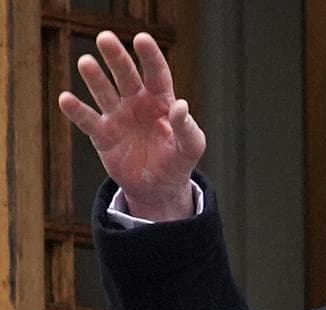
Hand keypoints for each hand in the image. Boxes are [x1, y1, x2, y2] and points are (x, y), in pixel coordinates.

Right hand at [57, 31, 204, 220]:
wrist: (158, 187)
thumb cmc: (178, 161)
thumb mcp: (191, 147)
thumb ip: (187, 128)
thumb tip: (181, 106)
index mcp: (161, 101)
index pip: (156, 74)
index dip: (150, 57)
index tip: (141, 38)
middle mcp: (137, 103)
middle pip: (125, 76)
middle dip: (116, 58)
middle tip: (105, 38)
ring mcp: (118, 117)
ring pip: (104, 92)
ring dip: (95, 78)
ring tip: (86, 62)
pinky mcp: (103, 135)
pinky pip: (88, 120)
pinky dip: (77, 111)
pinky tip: (66, 99)